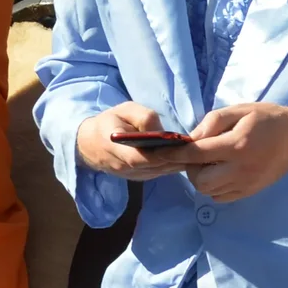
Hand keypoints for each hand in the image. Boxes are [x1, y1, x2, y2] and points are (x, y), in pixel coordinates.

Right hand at [76, 103, 205, 181]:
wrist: (90, 144)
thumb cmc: (110, 122)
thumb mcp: (124, 109)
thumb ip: (143, 116)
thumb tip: (161, 130)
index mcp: (114, 147)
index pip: (138, 158)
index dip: (160, 154)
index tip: (180, 146)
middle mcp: (122, 167)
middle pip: (154, 166)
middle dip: (175, 158)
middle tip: (196, 149)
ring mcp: (131, 176)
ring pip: (159, 172)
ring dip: (177, 164)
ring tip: (195, 153)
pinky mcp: (139, 178)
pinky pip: (159, 173)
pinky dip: (172, 166)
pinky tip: (185, 157)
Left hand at [184, 102, 287, 203]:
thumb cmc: (268, 119)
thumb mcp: (240, 110)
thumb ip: (213, 121)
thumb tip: (191, 138)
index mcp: (237, 145)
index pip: (196, 154)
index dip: (174, 154)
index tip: (159, 152)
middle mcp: (240, 169)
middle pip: (199, 180)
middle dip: (190, 168)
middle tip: (198, 155)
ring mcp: (246, 184)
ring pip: (208, 191)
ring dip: (201, 178)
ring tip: (211, 163)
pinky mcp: (250, 192)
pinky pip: (221, 197)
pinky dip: (214, 187)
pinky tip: (221, 172)